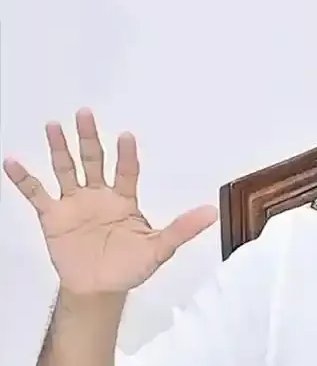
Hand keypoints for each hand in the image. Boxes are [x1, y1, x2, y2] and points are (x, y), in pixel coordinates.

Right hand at [3, 109, 216, 294]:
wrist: (99, 288)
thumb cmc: (129, 266)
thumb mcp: (160, 249)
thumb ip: (182, 229)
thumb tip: (211, 213)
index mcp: (124, 200)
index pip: (126, 171)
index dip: (126, 155)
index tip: (127, 136)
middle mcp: (99, 195)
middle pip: (94, 160)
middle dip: (90, 138)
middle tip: (86, 114)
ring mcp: (75, 203)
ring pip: (66, 169)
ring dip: (60, 148)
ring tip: (53, 125)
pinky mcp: (53, 217)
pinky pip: (37, 194)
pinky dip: (24, 179)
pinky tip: (14, 161)